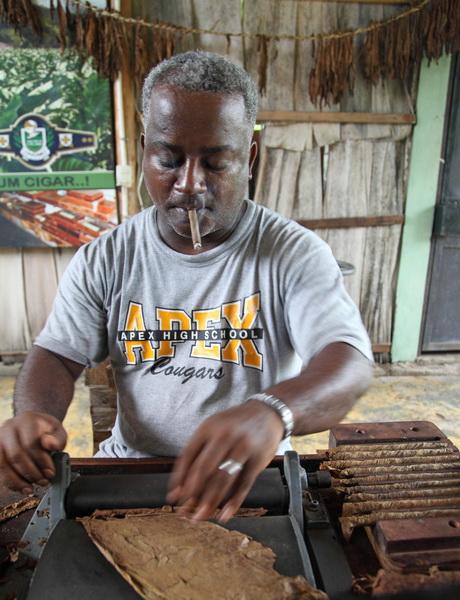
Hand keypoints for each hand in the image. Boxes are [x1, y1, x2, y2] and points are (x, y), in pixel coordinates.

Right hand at [0, 411, 66, 493]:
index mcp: (26, 420)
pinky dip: (10, 482)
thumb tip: (50, 445)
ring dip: (18, 480)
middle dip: (31, 472)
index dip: (41, 461)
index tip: (51, 472)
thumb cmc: (46, 430)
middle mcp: (9, 428)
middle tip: (43, 481)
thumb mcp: (58, 431)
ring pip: (3, 464)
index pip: (30, 443)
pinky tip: (22, 487)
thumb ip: (58, 439)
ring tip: (32, 487)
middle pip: (16, 455)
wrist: (32, 425)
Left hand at [167, 400, 283, 521]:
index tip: (173, 497)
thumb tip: (182, 485)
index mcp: (208, 428)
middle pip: (204, 468)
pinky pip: (244, 484)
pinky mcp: (258, 459)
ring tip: (202, 516)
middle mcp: (224, 435)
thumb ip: (200, 452)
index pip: (188, 456)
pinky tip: (225, 513)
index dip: (179, 479)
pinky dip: (234, 501)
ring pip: (223, 478)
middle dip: (193, 493)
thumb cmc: (235, 425)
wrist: (267, 413)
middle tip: (185, 512)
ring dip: (211, 501)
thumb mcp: (214, 428)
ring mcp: (242, 446)